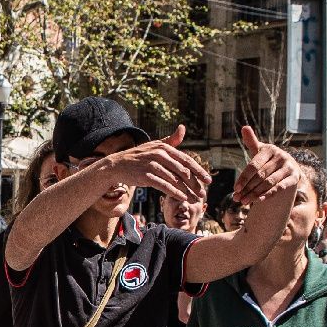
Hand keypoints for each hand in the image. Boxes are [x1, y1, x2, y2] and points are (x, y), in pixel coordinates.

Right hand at [94, 126, 210, 202]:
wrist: (117, 165)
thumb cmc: (139, 156)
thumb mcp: (155, 145)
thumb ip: (171, 140)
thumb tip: (183, 128)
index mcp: (164, 147)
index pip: (186, 160)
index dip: (199, 171)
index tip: (208, 180)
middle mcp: (159, 154)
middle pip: (183, 171)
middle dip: (195, 183)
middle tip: (203, 193)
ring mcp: (152, 165)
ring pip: (175, 180)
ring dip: (187, 191)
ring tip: (195, 199)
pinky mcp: (145, 175)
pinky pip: (164, 185)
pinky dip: (175, 192)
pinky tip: (183, 198)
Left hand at [232, 126, 299, 204]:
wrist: (287, 166)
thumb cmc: (268, 159)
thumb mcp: (260, 151)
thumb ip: (251, 142)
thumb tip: (244, 127)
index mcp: (270, 149)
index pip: (254, 165)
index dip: (244, 178)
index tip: (235, 188)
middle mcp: (281, 156)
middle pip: (260, 176)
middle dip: (247, 188)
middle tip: (237, 198)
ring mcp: (289, 167)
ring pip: (269, 183)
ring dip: (255, 193)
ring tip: (244, 202)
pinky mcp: (295, 177)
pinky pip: (280, 187)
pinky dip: (269, 194)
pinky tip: (258, 200)